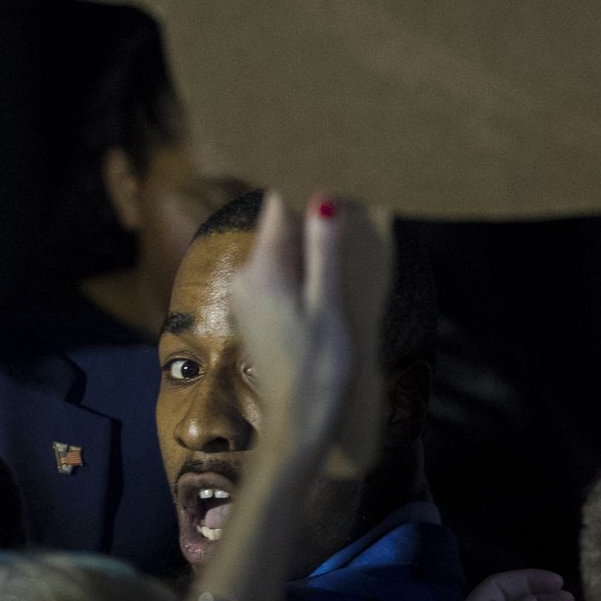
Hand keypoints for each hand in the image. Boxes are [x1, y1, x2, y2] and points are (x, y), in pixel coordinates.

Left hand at [229, 192, 356, 463]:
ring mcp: (249, 296)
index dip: (306, 187)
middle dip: (313, 216)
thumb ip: (324, 250)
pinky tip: (331, 277)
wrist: (298, 424)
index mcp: (263, 268)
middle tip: (353, 206)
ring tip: (349, 239)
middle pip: (279, 227)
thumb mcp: (328, 304)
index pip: (277, 204)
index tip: (337, 175)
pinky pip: (281, 275)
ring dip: (312, 245)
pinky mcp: (258, 313)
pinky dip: (304, 269)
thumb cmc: (318, 368)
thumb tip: (323, 197)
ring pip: (282, 251)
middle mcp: (247, 276)